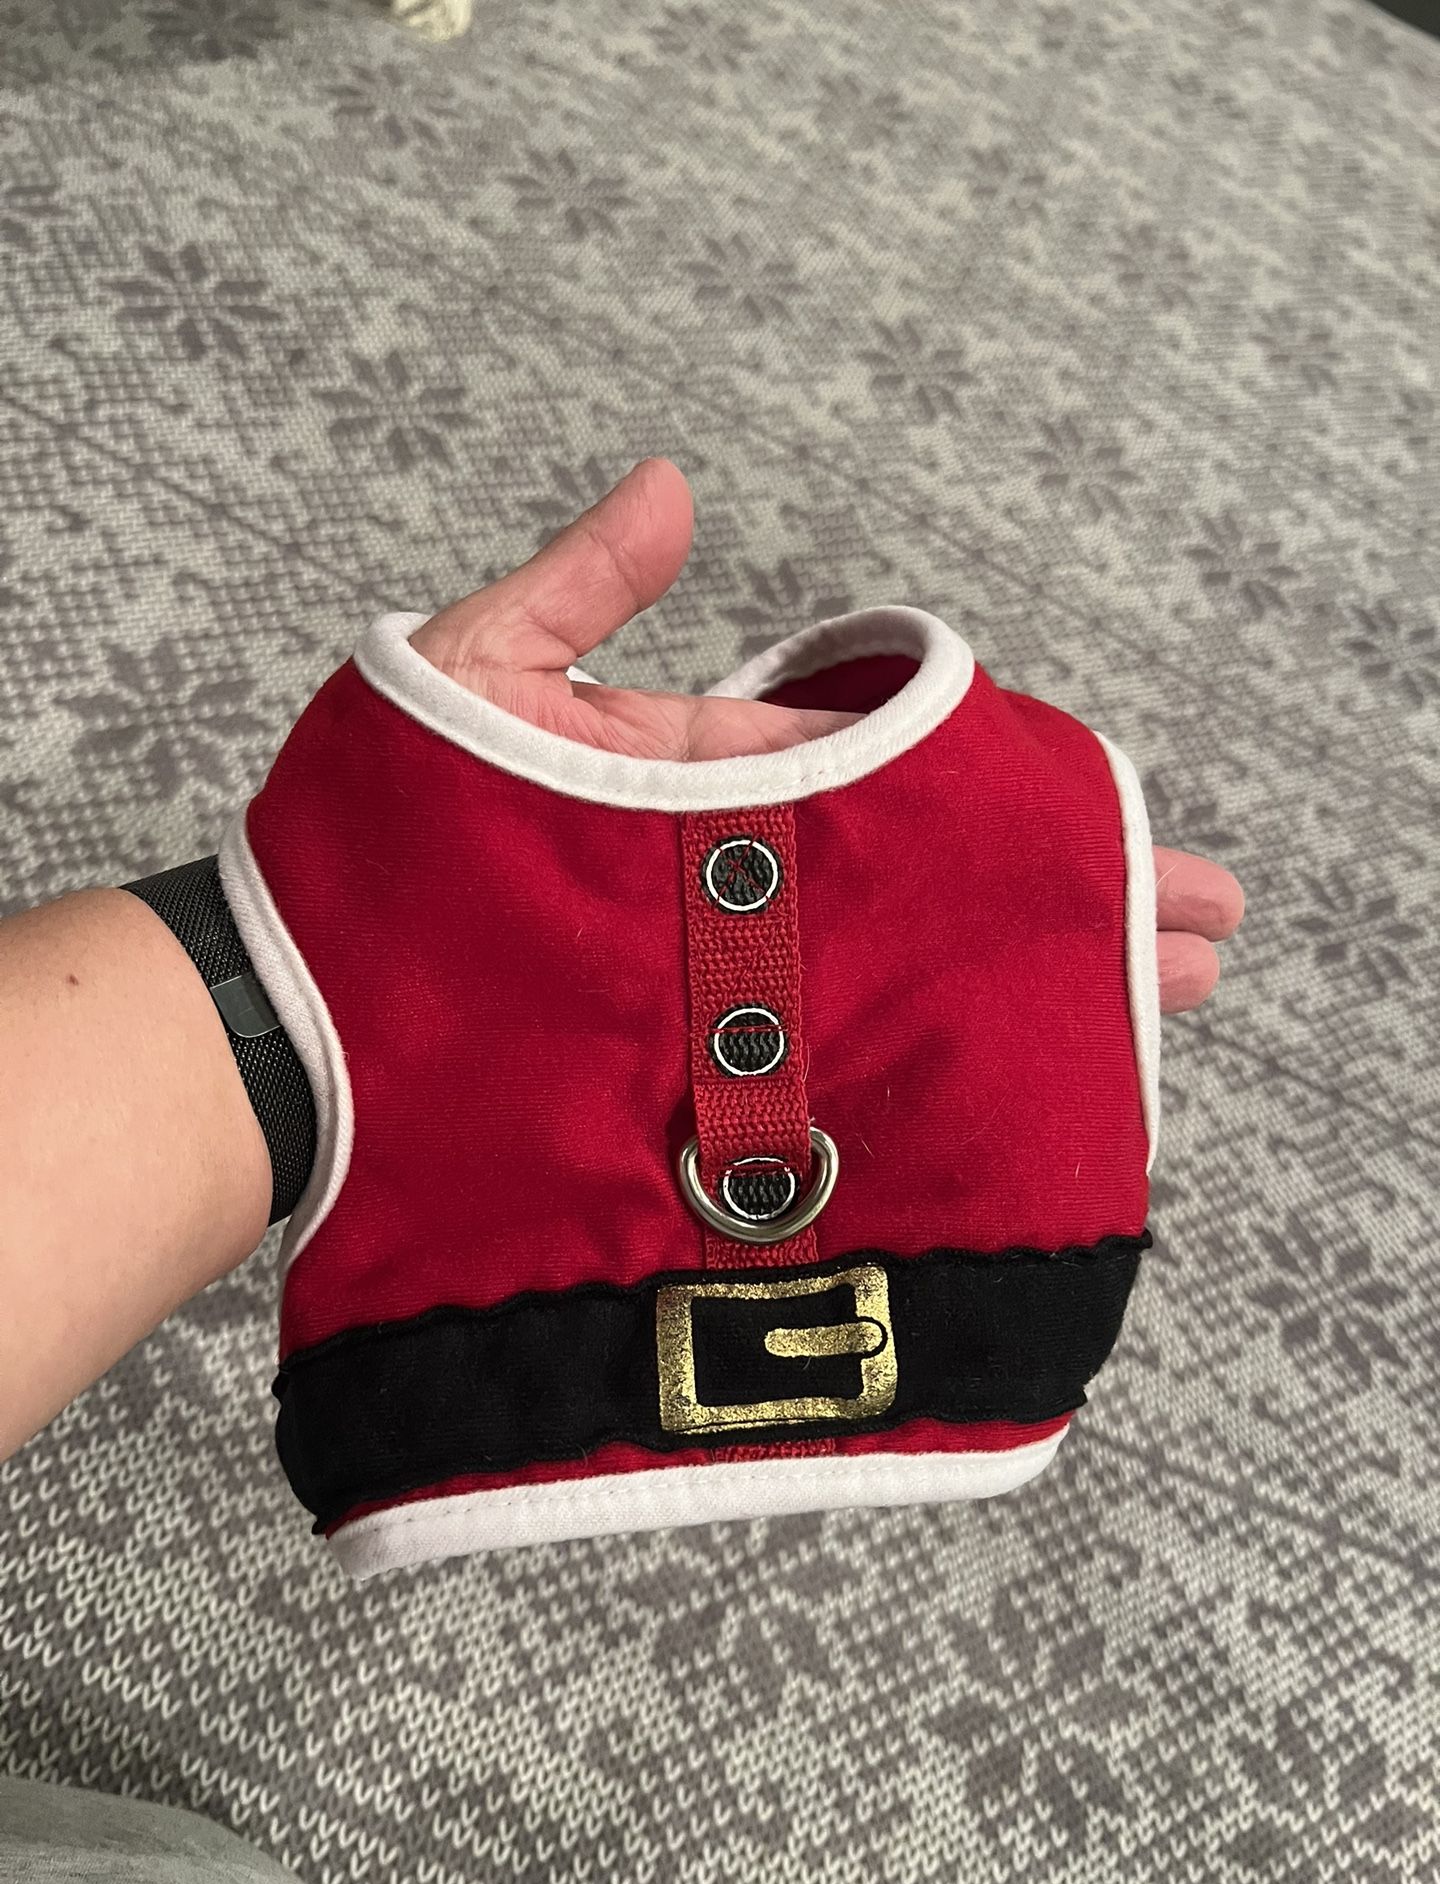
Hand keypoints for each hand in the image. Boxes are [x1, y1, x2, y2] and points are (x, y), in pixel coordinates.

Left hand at [412, 459, 1242, 1012]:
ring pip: (901, 979)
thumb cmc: (364, 847)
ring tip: (1159, 1000)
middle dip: (1049, 895)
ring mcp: (719, 994)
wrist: (295, 1024)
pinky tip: (1034, 1094)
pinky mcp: (702, 1085)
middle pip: (917, 884)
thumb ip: (576, 596)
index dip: (986, 782)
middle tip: (1188, 915)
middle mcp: (724, 896)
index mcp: (692, 788)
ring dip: (1028, 985)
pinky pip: (838, 1074)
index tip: (1095, 799)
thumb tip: (673, 482)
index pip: (868, 769)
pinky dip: (934, 1075)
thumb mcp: (464, 686)